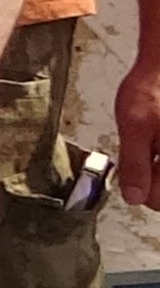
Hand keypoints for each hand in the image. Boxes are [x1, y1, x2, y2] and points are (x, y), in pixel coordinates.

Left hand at [114, 48, 159, 206]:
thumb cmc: (154, 87)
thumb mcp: (134, 125)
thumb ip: (135, 164)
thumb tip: (134, 196)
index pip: (158, 200)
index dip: (139, 189)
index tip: (131, 170)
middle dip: (151, 178)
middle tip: (146, 151)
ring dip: (157, 168)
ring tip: (154, 142)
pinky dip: (159, 157)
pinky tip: (159, 141)